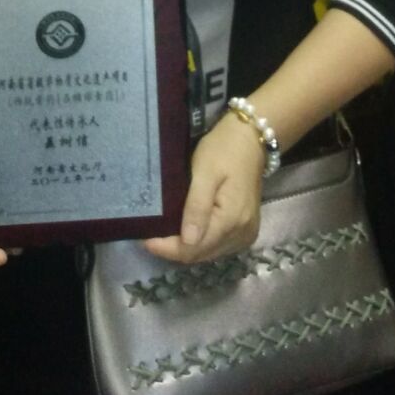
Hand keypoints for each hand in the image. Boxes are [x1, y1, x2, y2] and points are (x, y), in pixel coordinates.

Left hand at [143, 112, 264, 265]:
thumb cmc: (224, 149)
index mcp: (231, 220)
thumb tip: (188, 240)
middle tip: (151, 232)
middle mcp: (241, 234)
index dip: (167, 248)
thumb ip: (197, 206)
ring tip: (165, 232)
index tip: (144, 238)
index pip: (193, 249)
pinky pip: (218, 246)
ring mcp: (246, 234)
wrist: (250, 139)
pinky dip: (201, 242)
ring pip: (208, 254)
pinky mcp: (246, 231)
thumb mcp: (205, 172)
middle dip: (174, 248)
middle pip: (200, 255)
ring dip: (187, 247)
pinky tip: (187, 230)